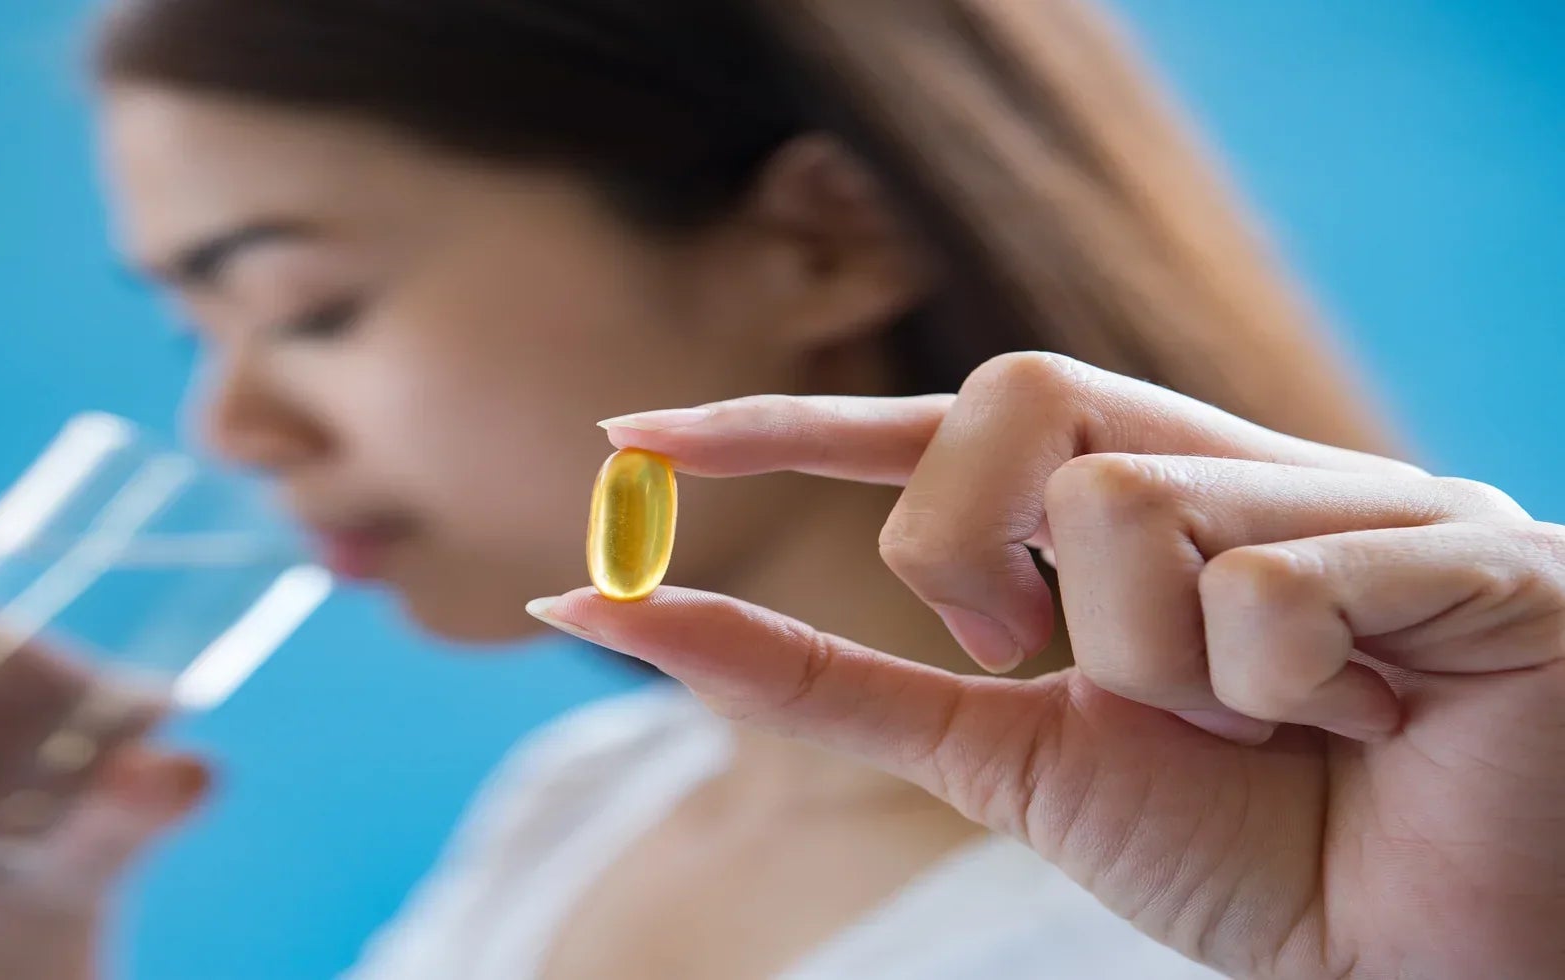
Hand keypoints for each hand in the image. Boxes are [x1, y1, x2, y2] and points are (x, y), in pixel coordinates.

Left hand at [530, 353, 1564, 979]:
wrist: (1439, 962)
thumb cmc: (1250, 856)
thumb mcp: (1005, 755)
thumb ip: (833, 680)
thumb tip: (611, 609)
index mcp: (1143, 502)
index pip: (938, 419)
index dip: (785, 419)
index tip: (626, 441)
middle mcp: (1240, 466)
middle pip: (1012, 396)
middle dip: (972, 551)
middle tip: (1037, 658)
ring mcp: (1359, 491)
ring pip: (1127, 503)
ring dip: (1157, 667)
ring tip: (1269, 731)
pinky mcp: (1471, 545)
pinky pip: (1270, 584)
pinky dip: (1280, 693)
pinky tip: (1368, 722)